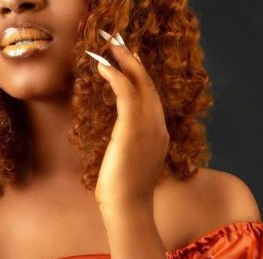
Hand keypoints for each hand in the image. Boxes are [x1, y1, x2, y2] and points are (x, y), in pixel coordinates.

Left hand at [86, 32, 169, 209]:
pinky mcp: (132, 129)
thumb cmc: (124, 196)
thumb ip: (129, 150)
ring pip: (140, 84)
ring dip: (125, 61)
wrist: (128, 210)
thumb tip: (119, 147)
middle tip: (118, 44)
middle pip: (149, 85)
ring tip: (110, 46)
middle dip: (134, 62)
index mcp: (159, 136)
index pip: (152, 98)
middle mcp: (158, 127)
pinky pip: (126, 93)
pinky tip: (104, 66)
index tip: (130, 62)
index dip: (141, 77)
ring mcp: (148, 127)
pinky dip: (116, 75)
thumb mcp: (130, 167)